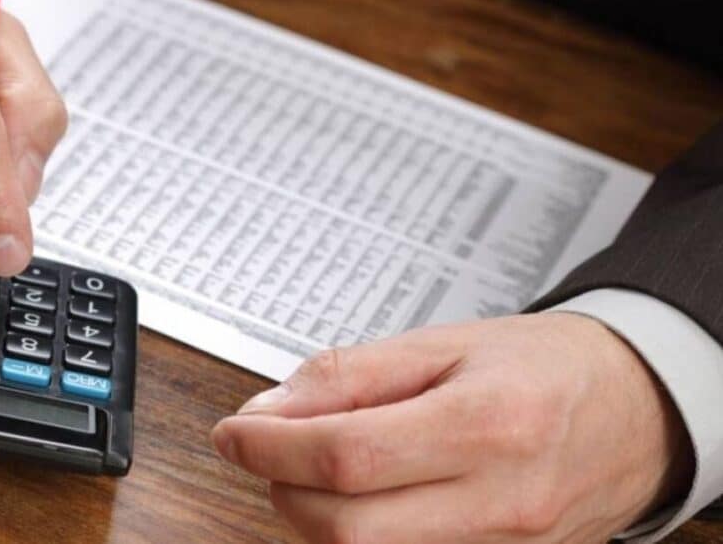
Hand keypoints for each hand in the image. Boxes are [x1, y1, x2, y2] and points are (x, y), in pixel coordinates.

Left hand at [211, 314, 693, 542]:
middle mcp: (500, 502)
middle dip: (281, 488)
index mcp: (487, 424)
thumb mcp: (444, 343)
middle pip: (347, 529)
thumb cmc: (543, 367)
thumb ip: (350, 376)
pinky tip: (355, 497)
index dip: (271, 448)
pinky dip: (358, 536)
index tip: (235, 433)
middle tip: (266, 447)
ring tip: (315, 465)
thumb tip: (271, 409)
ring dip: (313, 517)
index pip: (346, 457)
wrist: (631, 409)